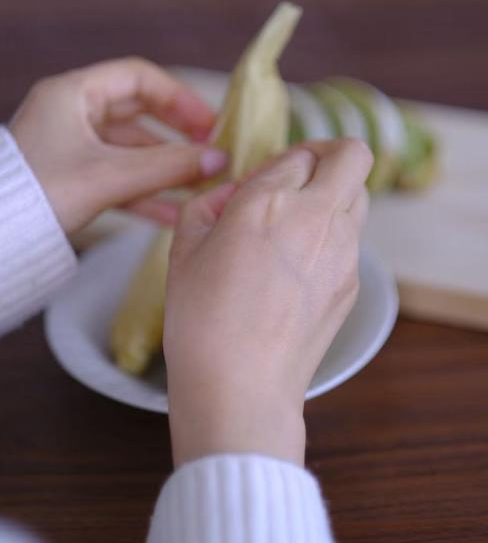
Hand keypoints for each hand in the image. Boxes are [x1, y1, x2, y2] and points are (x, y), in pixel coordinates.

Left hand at [9, 58, 226, 232]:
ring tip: (200, 188)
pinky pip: (118, 177)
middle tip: (211, 153)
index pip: (139, 78)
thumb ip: (168, 166)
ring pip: (131, 151)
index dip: (179, 98)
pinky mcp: (72, 177)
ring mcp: (72, 147)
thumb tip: (219, 159)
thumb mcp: (110, 176)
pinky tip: (174, 212)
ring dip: (166, 169)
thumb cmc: (41, 195)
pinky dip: (145, 191)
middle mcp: (72, 114)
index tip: (209, 123)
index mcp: (72, 94)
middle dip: (177, 137)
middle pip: (139, 115)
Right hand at [164, 139, 372, 466]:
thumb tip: (231, 194)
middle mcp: (316, 217)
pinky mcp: (352, 283)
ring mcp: (343, 251)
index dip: (279, 162)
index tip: (262, 181)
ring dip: (333, 196)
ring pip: (358, 197)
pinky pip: (352, 240)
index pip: (296, 155)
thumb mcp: (184, 250)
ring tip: (296, 226)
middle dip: (328, 155)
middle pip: (351, 156)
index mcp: (268, 201)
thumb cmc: (202, 321)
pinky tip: (298, 269)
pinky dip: (332, 237)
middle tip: (301, 175)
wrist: (241, 387)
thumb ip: (208, 205)